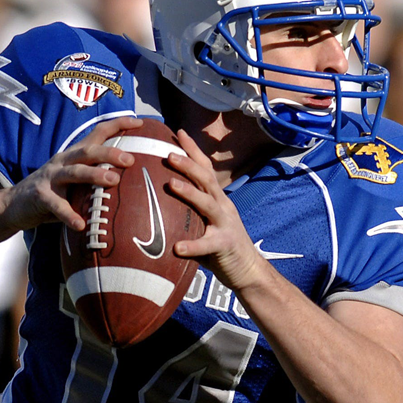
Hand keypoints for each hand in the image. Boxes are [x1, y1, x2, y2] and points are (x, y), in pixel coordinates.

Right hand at [0, 117, 144, 233]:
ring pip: (74, 172)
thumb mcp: (75, 181)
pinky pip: (56, 205)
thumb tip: (134, 183)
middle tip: (130, 159)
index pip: (97, 133)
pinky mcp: (39, 196)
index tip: (140, 122)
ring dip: (94, 175)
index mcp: (74, 155)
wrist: (12, 205)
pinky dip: (69, 215)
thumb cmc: (53, 193)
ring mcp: (50, 178)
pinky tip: (81, 224)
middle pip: (87, 151)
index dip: (118, 125)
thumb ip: (96, 178)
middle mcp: (63, 161)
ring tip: (113, 181)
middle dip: (109, 153)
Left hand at [165, 129, 270, 290]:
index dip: (193, 150)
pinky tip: (178, 247)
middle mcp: (223, 206)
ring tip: (171, 184)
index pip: (205, 169)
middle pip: (206, 179)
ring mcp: (226, 224)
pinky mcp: (226, 244)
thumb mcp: (204, 223)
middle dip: (188, 164)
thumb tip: (154, 202)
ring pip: (208, 204)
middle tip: (168, 153)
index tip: (178, 132)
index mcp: (217, 199)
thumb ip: (186, 212)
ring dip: (189, 192)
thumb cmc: (219, 247)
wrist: (247, 270)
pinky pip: (208, 243)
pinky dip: (193, 244)